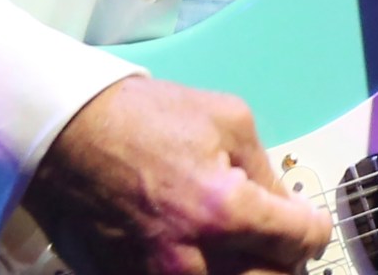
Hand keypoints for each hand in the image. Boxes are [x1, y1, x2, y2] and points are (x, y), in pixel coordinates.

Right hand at [25, 75, 332, 274]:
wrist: (64, 136)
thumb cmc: (144, 118)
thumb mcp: (226, 119)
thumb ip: (265, 169)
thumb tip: (286, 208)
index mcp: (224, 210)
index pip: (299, 240)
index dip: (313, 230)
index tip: (307, 226)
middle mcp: (194, 259)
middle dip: (284, 264)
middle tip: (281, 247)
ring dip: (245, 272)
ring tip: (243, 254)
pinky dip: (198, 273)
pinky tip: (200, 256)